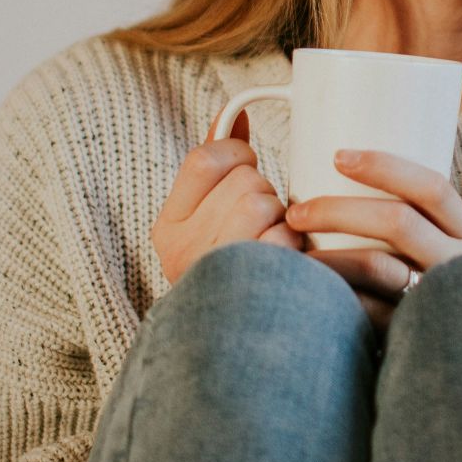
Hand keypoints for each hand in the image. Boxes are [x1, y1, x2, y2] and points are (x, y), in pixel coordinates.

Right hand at [148, 109, 303, 286]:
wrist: (235, 348)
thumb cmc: (231, 268)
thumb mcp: (207, 217)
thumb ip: (217, 164)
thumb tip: (235, 114)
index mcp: (167, 228)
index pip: (204, 159)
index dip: (238, 153)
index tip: (246, 167)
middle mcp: (182, 252)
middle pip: (244, 181)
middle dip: (264, 192)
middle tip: (262, 221)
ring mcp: (215, 273)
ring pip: (264, 204)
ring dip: (281, 219)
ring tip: (273, 243)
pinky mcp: (252, 291)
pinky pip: (284, 239)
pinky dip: (294, 247)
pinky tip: (286, 265)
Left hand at [284, 148, 461, 336]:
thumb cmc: (449, 302)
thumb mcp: (452, 261)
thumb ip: (419, 235)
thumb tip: (350, 190)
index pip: (433, 188)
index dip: (385, 166)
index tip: (338, 156)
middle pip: (399, 221)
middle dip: (338, 209)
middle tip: (295, 212)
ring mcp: (442, 303)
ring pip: (379, 266)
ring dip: (328, 254)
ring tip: (291, 252)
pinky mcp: (418, 337)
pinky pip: (369, 314)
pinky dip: (336, 298)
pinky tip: (309, 296)